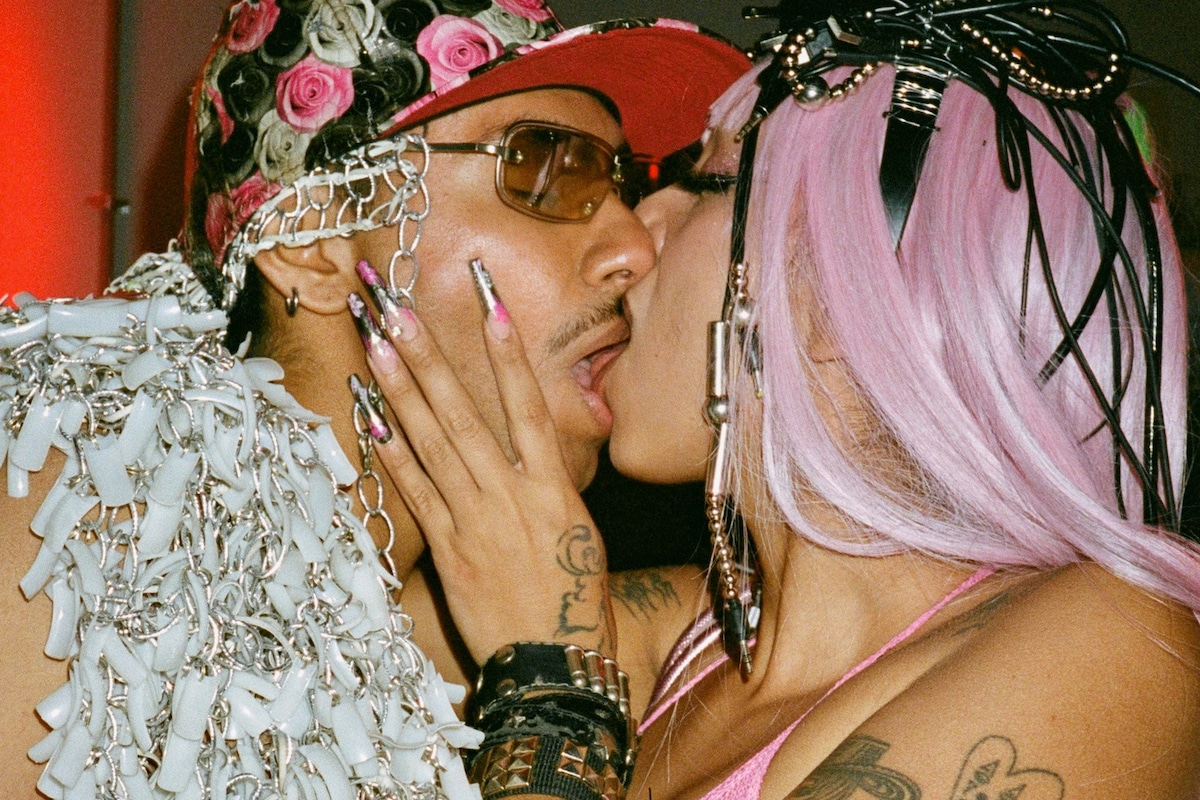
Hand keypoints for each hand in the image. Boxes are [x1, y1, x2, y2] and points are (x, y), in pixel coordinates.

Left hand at [350, 262, 615, 665]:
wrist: (553, 663)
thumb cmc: (574, 596)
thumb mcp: (579, 529)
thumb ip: (550, 481)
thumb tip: (532, 446)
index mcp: (553, 487)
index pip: (527, 405)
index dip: (508, 352)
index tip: (490, 303)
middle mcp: (510, 494)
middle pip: (463, 413)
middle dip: (429, 354)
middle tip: (397, 306)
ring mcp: (473, 520)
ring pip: (431, 443)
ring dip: (401, 389)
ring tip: (376, 342)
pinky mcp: (447, 548)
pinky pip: (414, 491)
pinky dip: (391, 453)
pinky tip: (369, 417)